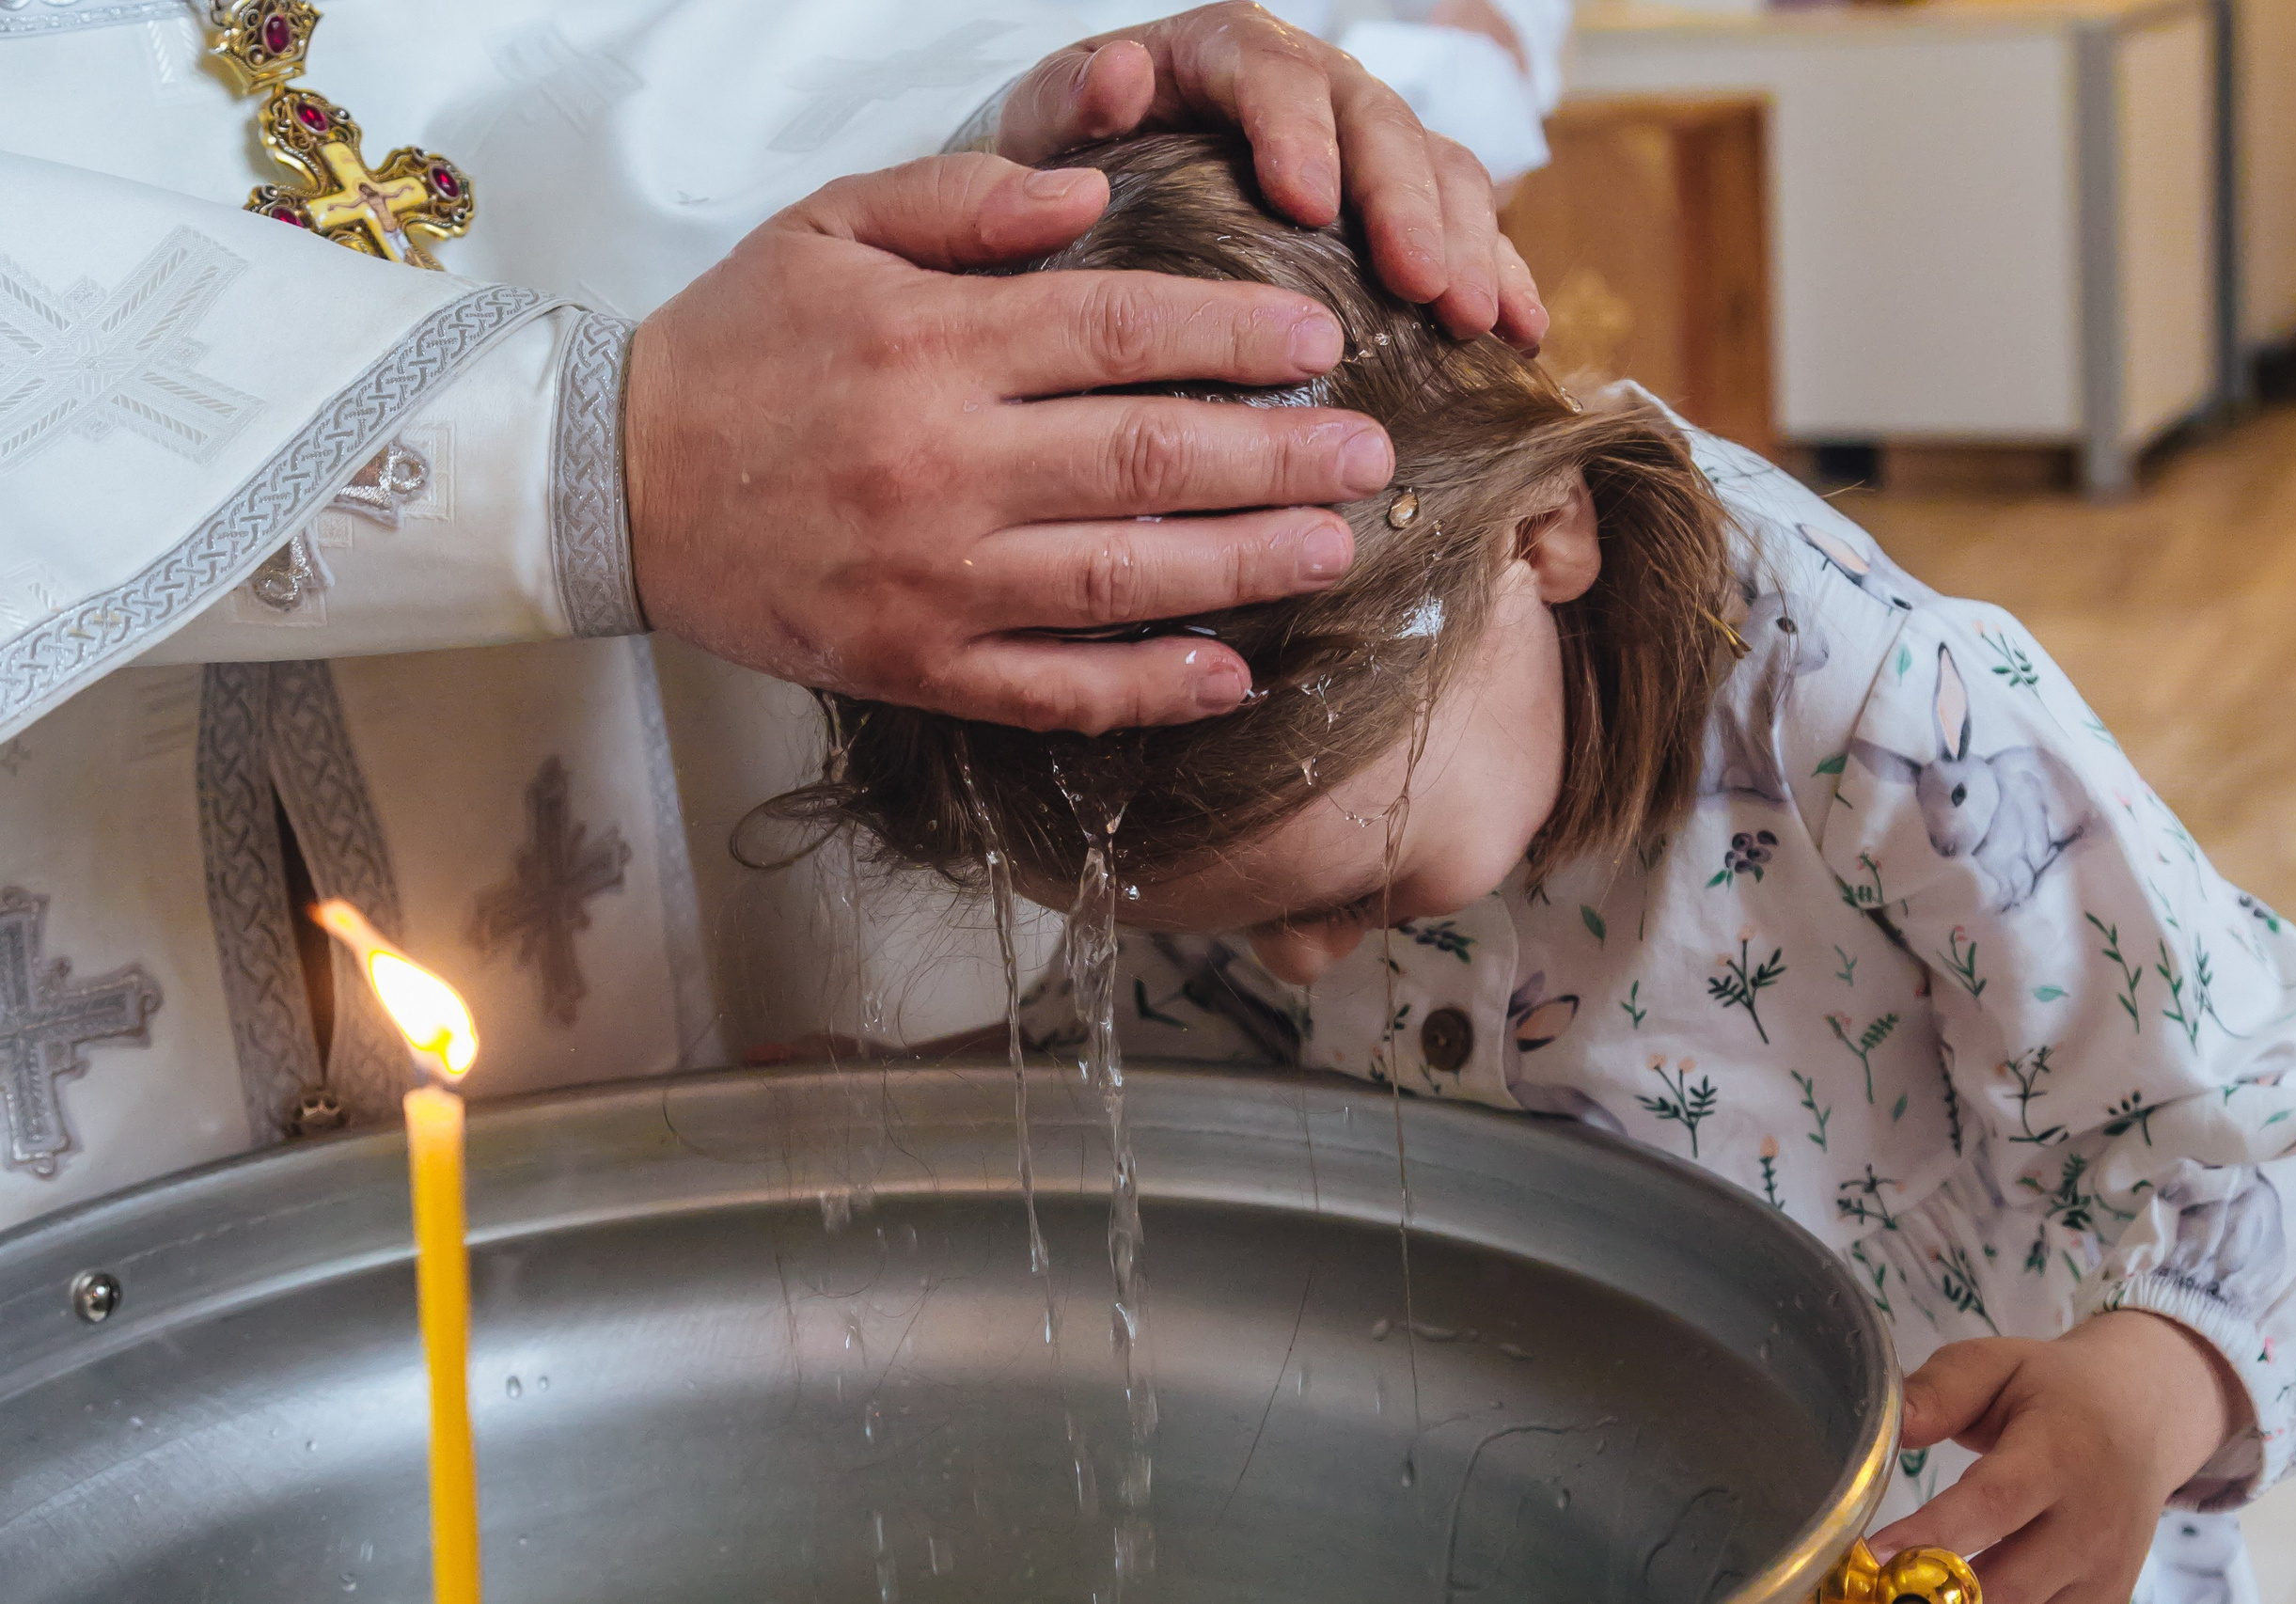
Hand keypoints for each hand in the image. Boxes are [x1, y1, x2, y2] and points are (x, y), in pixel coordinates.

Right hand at [626, 153, 1390, 732]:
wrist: (613, 485)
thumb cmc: (734, 346)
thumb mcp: (828, 227)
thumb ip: (966, 200)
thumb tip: (1096, 191)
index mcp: (932, 343)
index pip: (1121, 332)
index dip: (1235, 338)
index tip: (1321, 343)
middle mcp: (943, 463)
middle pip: (1149, 458)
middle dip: (1278, 457)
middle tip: (1370, 454)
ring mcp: (933, 578)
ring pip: (1120, 576)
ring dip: (1243, 566)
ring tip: (1335, 548)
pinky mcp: (914, 663)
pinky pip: (1050, 687)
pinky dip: (1143, 688)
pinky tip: (1227, 674)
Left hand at [996, 1, 1546, 350]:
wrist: (1095, 196)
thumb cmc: (1065, 170)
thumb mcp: (1041, 131)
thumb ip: (1067, 103)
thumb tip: (1120, 73)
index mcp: (1221, 53)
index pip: (1268, 72)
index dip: (1295, 132)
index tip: (1305, 204)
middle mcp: (1310, 87)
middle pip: (1375, 121)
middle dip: (1404, 204)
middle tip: (1421, 285)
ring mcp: (1364, 146)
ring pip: (1439, 168)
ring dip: (1466, 243)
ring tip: (1472, 321)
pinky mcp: (1400, 206)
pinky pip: (1467, 225)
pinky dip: (1502, 274)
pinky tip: (1522, 337)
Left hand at [1868, 1311, 2248, 1603]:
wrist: (2144, 1418)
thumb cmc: (2055, 1391)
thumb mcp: (1996, 1365)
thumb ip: (1939, 1392)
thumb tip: (1888, 1427)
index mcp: (2058, 1455)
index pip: (1992, 1505)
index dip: (1931, 1535)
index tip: (1872, 1552)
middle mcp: (2089, 1524)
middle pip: (2006, 1585)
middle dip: (1937, 1592)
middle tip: (1878, 1583)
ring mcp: (2103, 1572)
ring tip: (1908, 1589)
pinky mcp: (2106, 1601)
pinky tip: (1954, 1595)